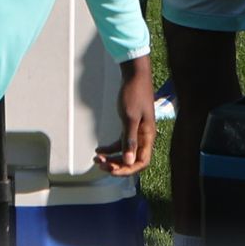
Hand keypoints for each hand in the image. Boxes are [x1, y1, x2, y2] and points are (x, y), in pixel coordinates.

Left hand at [95, 56, 155, 175]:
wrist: (135, 75)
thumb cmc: (134, 94)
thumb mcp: (130, 117)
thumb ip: (129, 140)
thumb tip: (128, 161)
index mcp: (147, 136)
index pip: (141, 162)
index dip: (128, 170)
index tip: (112, 170)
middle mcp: (144, 136)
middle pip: (132, 160)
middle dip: (117, 165)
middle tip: (101, 165)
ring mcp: (137, 131)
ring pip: (125, 152)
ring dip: (112, 157)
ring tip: (97, 159)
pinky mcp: (130, 125)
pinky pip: (121, 142)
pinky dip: (111, 148)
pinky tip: (99, 149)